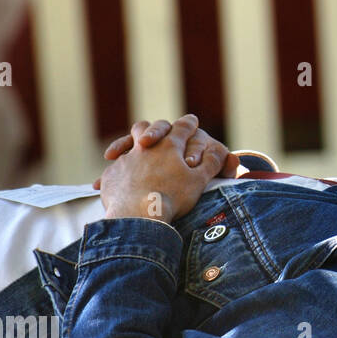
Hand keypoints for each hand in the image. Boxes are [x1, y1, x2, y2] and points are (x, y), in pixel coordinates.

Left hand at [98, 115, 227, 221]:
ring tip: (135, 154)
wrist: (138, 216)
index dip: (189, 123)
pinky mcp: (112, 175)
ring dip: (131, 145)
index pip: (183, 126)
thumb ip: (211, 163)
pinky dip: (120, 171)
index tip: (192, 121)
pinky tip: (121, 180)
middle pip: (147, 127)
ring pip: (128, 144)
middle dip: (155, 128)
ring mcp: (126, 160)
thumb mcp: (199, 180)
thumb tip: (224, 152)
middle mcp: (145, 147)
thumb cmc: (172, 197)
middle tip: (160, 134)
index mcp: (169, 145)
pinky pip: (114, 168)